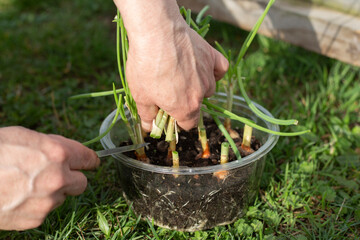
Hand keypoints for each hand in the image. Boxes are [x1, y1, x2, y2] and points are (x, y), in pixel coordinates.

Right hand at [0, 127, 99, 229]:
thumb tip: (69, 153)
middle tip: (56, 175)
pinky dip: (37, 205)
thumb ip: (53, 145)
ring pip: (62, 197)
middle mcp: (58, 179)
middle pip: (82, 183)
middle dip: (72, 178)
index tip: (91, 163)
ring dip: (52, 192)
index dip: (91, 161)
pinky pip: (45, 211)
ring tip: (26, 184)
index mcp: (58, 154)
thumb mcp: (24, 136)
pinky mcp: (36, 219)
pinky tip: (19, 197)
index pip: (88, 159)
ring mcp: (48, 201)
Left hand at [114, 0, 228, 130]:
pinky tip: (202, 67)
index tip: (168, 112)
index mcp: (186, 107)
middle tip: (169, 89)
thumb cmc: (146, 66)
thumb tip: (150, 128)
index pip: (189, 124)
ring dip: (197, 86)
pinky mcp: (212, 56)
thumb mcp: (140, 95)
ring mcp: (208, 74)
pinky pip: (220, 69)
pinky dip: (214, 71)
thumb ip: (147, 115)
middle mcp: (201, 93)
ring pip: (208, 88)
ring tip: (181, 74)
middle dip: (185, 102)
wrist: (156, 32)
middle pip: (197, 105)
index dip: (177, 121)